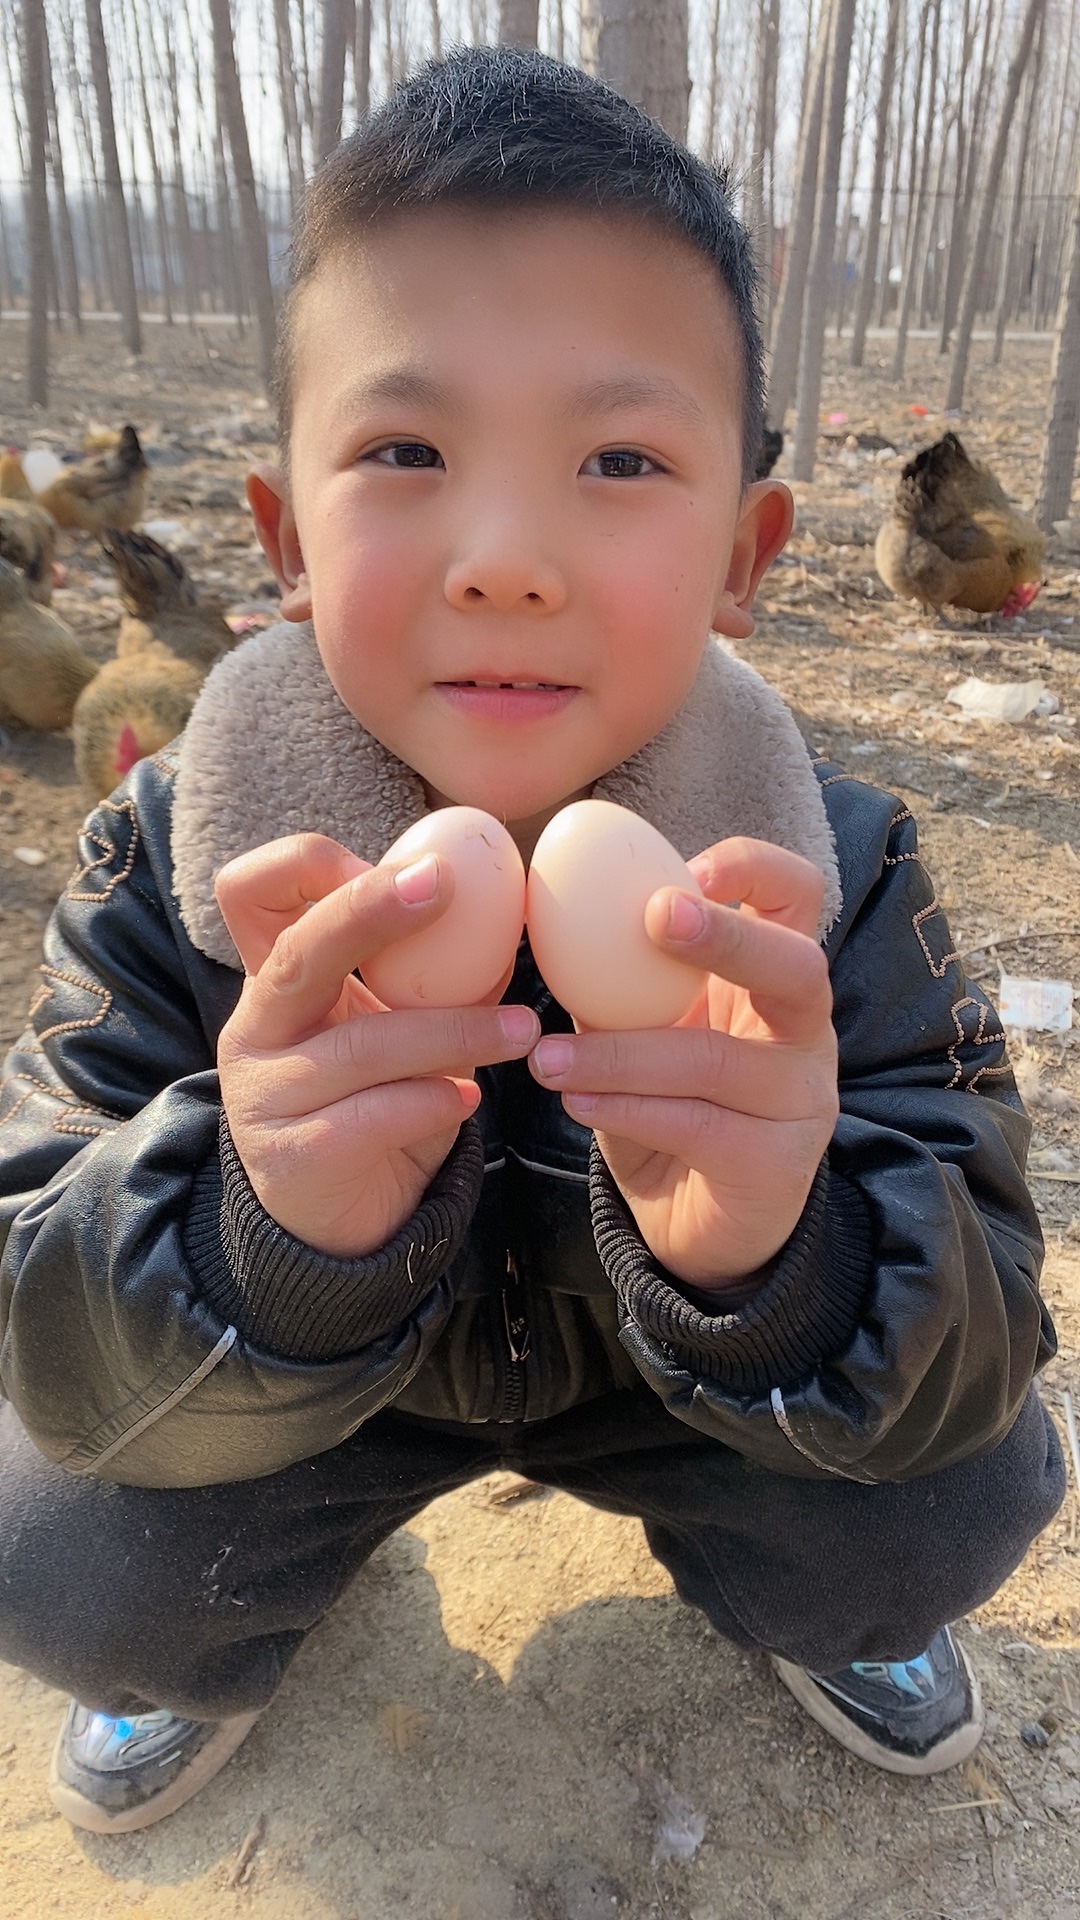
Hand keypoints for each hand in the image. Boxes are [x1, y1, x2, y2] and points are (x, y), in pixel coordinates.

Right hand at [215, 834, 538, 1258]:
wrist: (340, 1222)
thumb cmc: (376, 1103)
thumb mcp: (394, 1026)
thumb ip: (432, 974)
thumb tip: (512, 910)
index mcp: (275, 979)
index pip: (251, 890)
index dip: (311, 864)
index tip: (399, 871)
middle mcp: (258, 1027)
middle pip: (299, 950)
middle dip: (371, 909)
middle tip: (445, 885)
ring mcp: (266, 1095)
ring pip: (362, 1046)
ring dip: (454, 1032)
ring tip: (521, 1031)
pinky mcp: (293, 1158)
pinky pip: (370, 1117)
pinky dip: (431, 1102)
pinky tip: (468, 1099)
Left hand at [526, 838, 838, 1290]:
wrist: (692, 1226)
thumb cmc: (665, 1106)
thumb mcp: (641, 1032)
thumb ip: (614, 977)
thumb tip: (540, 908)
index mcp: (776, 981)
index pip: (799, 898)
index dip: (756, 868)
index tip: (689, 867)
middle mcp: (805, 1034)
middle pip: (796, 966)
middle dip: (727, 936)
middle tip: (652, 916)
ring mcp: (801, 1102)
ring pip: (718, 1060)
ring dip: (621, 1052)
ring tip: (546, 1056)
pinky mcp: (776, 1166)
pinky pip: (695, 1125)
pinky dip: (625, 1108)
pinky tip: (574, 1100)